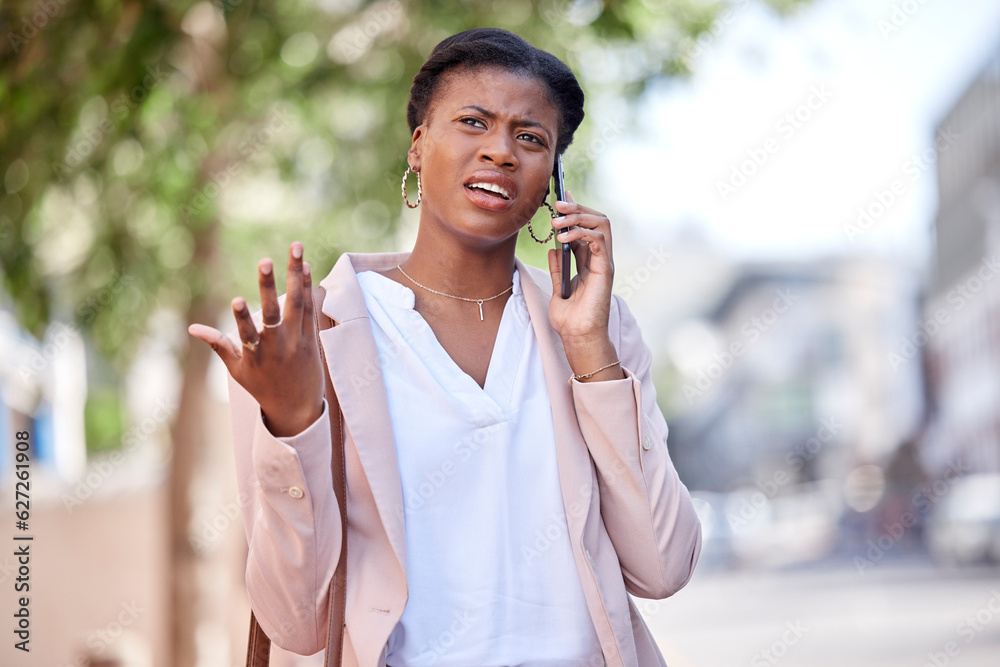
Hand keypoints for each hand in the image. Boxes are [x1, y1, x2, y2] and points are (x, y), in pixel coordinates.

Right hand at [188, 241, 324, 436]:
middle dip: (268, 286)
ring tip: (295, 248)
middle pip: (274, 312)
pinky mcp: (311, 337)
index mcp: (255, 355)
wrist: (297, 407)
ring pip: (297, 304)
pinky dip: (307, 287)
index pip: (247, 334)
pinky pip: (309, 308)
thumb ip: (218, 344)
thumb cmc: (262, 387)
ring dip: (295, 274)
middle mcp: (277, 346)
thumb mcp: (237, 370)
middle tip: (264, 261)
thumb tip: (191, 328)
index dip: (241, 318)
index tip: (237, 300)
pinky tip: (305, 266)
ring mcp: (296, 340)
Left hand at [546, 189, 614, 344]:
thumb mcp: (557, 287)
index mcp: (589, 261)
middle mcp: (600, 258)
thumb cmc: (570, 318)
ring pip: (601, 223)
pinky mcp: (605, 269)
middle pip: (596, 219)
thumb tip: (553, 248)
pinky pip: (599, 239)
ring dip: (578, 216)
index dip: (575, 209)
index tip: (560, 196)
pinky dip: (582, 232)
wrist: (577, 336)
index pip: (586, 226)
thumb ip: (558, 267)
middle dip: (577, 207)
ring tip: (557, 221)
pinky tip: (564, 237)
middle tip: (557, 204)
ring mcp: (604, 262)